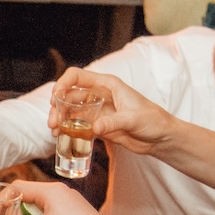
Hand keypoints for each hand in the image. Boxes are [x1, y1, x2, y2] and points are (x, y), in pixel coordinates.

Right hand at [50, 67, 174, 156]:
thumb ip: (113, 122)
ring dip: (60, 119)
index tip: (55, 98)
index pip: (78, 77)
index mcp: (108, 85)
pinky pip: (77, 125)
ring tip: (54, 131)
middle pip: (70, 95)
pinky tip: (61, 137)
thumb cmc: (153, 121)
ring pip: (70, 110)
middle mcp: (99, 95)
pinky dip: (67, 130)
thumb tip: (94, 128)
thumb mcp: (134, 119)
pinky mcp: (97, 125)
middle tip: (53, 122)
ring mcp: (97, 110)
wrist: (161, 137)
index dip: (63, 84)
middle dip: (57, 106)